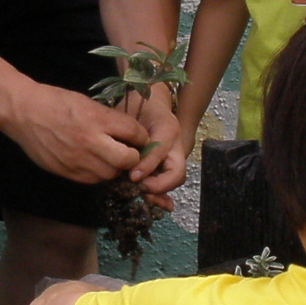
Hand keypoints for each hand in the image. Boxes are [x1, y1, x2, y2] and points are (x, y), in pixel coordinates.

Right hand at [4, 81, 148, 184]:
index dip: (140, 137)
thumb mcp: (88, 103)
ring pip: (111, 174)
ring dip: (114, 168)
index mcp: (98, 119)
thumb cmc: (56, 102)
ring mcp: (78, 160)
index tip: (137, 137)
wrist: (24, 112)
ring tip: (108, 157)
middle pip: (128, 160)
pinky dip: (97, 173)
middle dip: (132, 157)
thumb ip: (109, 120)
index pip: (135, 134)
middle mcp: (91, 141)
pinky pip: (92, 180)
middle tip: (127, 151)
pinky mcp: (67, 172)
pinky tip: (92, 163)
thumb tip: (130, 134)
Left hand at [126, 84, 184, 199]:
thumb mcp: (132, 116)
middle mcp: (175, 145)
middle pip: (177, 173)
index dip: (147, 166)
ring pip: (174, 180)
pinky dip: (162, 194)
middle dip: (160, 186)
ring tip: (144, 196)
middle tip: (140, 189)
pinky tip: (158, 203)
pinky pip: (168, 181)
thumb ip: (131, 137)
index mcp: (167, 130)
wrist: (148, 101)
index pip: (161, 152)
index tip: (133, 177)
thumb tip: (129, 166)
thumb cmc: (137, 106)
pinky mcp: (168, 163)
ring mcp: (174, 155)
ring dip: (159, 192)